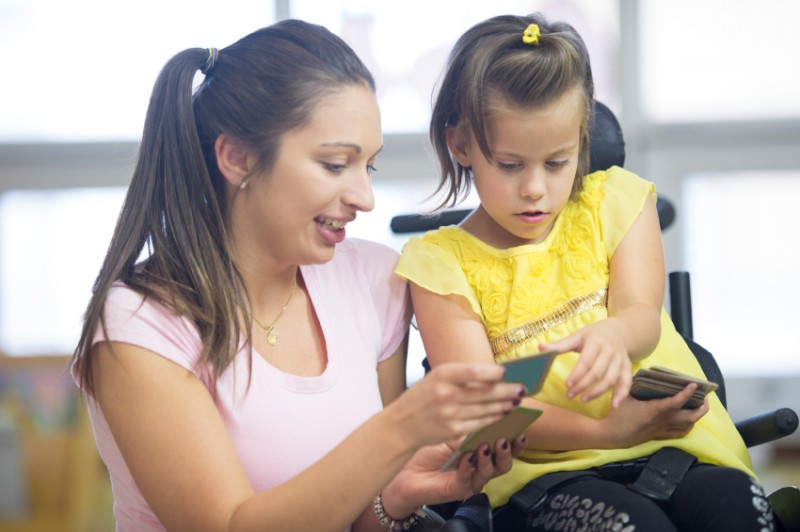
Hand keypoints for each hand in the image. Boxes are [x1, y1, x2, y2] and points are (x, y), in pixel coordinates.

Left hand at [380, 434, 526, 517]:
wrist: (406, 469)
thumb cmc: (429, 448)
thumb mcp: (452, 431)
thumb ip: (472, 425)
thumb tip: (490, 407)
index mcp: (483, 449)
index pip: (506, 444)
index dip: (516, 436)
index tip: (520, 424)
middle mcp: (481, 466)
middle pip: (505, 462)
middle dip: (509, 450)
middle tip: (506, 438)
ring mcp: (472, 479)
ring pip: (491, 473)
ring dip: (490, 458)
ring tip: (485, 447)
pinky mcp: (459, 489)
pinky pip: (467, 480)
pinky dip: (467, 468)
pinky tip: (464, 458)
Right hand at [386, 362, 525, 448]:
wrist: (401, 425)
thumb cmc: (421, 398)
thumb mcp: (435, 378)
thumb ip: (461, 376)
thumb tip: (495, 375)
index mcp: (441, 375)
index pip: (472, 371)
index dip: (492, 372)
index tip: (506, 371)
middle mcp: (446, 394)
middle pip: (485, 392)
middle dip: (507, 391)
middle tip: (522, 389)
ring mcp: (450, 414)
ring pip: (486, 409)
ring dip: (504, 405)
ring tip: (516, 401)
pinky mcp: (453, 430)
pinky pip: (480, 423)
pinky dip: (494, 418)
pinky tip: (502, 414)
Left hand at [540, 319, 631, 407]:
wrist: (618, 331)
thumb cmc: (593, 335)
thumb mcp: (577, 336)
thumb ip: (560, 345)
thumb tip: (540, 348)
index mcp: (595, 342)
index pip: (586, 361)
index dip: (577, 374)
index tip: (566, 385)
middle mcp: (610, 352)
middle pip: (597, 373)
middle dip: (583, 385)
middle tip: (570, 395)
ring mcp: (620, 360)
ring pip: (611, 380)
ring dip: (597, 392)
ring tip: (583, 400)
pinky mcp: (627, 368)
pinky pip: (626, 383)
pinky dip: (622, 395)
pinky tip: (614, 406)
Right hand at [604, 383, 708, 446]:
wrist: (613, 435)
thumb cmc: (618, 415)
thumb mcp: (623, 396)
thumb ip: (633, 383)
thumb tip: (640, 371)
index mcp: (655, 409)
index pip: (676, 401)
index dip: (687, 392)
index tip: (694, 384)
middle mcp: (663, 420)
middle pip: (691, 416)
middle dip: (702, 407)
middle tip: (704, 397)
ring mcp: (663, 429)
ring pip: (689, 425)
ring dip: (697, 416)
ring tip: (700, 406)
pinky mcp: (660, 435)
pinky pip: (680, 433)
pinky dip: (689, 426)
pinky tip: (689, 421)